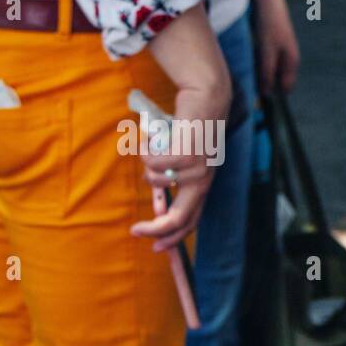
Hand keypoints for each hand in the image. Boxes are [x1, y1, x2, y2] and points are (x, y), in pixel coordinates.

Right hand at [132, 4, 230, 250]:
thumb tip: (156, 202)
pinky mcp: (189, 152)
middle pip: (182, 218)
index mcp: (203, 184)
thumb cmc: (192, 127)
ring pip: (157, 182)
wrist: (208, 97)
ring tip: (150, 148)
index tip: (156, 248)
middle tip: (137, 231)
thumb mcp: (182, 157)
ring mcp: (198, 167)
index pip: (192, 220)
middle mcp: (204, 180)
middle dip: (158, 230)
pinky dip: (146, 153)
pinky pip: (155, 163)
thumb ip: (172, 179)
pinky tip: (150, 140)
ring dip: (146, 166)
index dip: (174, 238)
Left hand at [257, 2, 299, 93]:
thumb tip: (265, 93)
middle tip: (251, 84)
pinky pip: (269, 60)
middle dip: (267, 83)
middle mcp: (290, 58)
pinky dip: (261, 62)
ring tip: (249, 70)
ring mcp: (284, 50)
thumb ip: (267, 73)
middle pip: (280, 79)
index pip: (286, 88)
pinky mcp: (276, 43)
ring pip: (274, 69)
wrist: (268, 0)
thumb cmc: (269, 26)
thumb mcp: (266, 52)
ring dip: (263, 72)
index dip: (274, 94)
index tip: (259, 97)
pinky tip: (251, 57)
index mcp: (292, 62)